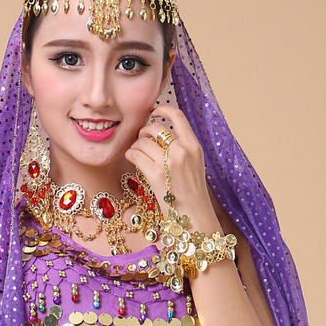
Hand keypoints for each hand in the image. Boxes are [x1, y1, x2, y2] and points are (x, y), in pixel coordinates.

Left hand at [125, 104, 216, 225]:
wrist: (193, 215)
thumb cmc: (191, 193)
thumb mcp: (194, 165)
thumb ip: (183, 148)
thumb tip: (161, 136)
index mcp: (194, 146)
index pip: (178, 117)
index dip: (163, 109)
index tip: (154, 111)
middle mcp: (183, 151)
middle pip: (155, 128)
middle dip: (144, 131)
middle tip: (141, 140)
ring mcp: (169, 162)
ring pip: (142, 142)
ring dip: (135, 146)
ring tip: (137, 153)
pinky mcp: (155, 175)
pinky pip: (135, 155)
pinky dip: (130, 155)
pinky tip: (133, 159)